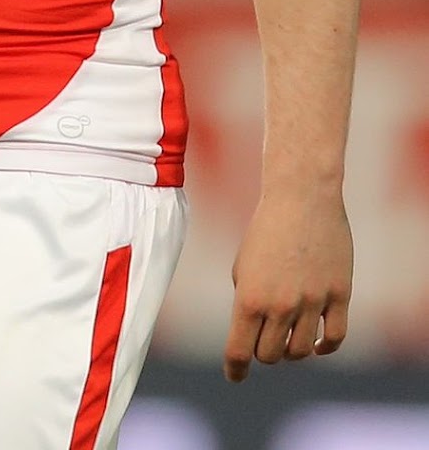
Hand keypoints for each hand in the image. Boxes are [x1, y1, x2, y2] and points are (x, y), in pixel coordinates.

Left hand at [223, 189, 352, 381]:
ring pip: (300, 351)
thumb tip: (255, 333)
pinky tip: (315, 343)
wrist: (301, 196)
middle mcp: (280, 305)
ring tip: (288, 335)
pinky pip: (334, 338)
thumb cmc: (266, 228)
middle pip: (270, 355)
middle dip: (263, 352)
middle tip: (264, 339)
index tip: (234, 376)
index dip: (235, 369)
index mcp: (249, 297)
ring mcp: (312, 302)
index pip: (239, 351)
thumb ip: (248, 301)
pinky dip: (323, 347)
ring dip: (291, 348)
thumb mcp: (243, 265)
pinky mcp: (338, 295)